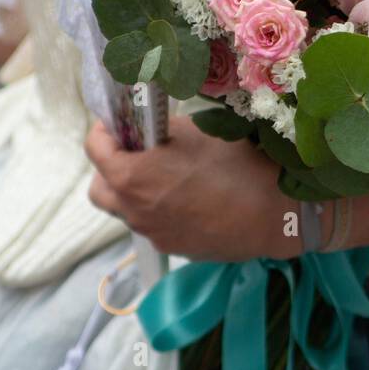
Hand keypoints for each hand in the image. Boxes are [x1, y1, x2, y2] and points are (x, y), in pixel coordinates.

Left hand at [86, 116, 297, 261]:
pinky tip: (189, 198)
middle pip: (100, 189)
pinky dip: (158, 208)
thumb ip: (161, 131)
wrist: (274, 214)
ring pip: (125, 209)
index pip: (94, 149)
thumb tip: (149, 130)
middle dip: (110, 167)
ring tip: (166, 175)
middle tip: (137, 151)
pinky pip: (152, 224)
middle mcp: (133, 210)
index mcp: (131, 177)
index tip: (123, 121)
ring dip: (133, 190)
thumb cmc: (234, 165)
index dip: (105, 129)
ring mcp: (151, 233)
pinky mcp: (172, 248)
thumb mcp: (196, 132)